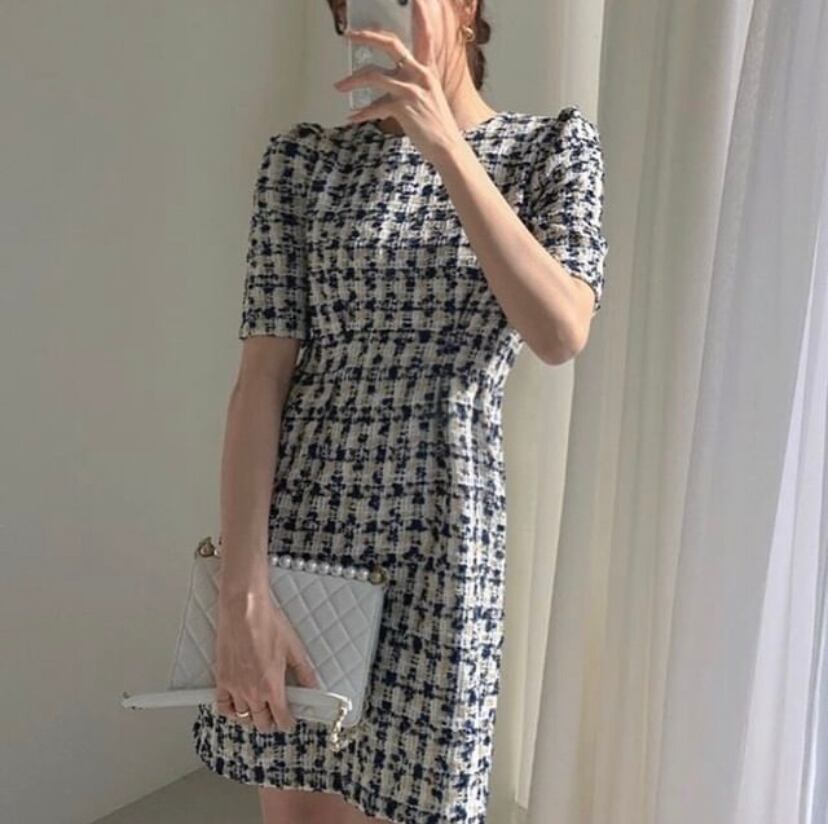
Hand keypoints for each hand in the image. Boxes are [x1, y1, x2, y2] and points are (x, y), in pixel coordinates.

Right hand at [213, 583, 320, 733]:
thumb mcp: (293, 648)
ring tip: (259, 710)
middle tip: (276, 714)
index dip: (288, 723)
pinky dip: (230, 711)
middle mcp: (252, 692)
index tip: (290, 721)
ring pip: (242, 717)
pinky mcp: (221, 679)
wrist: (243, 610)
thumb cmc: (268, 624)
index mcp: (272, 686)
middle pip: (261, 722)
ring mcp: (235, 688)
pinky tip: (237, 706)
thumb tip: (313, 686)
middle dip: (271, 722)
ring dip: (252, 717)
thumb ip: (304, 672)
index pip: (281, 718)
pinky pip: (222, 706)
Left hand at [333, 0, 463, 161]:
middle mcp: (419, 74)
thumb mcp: (429, 98)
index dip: (420, 15)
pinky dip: (361, 113)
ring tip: (339, 86)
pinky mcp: (403, 107)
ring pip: (373, 75)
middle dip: (366, 37)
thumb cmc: (437, 126)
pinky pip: (374, 106)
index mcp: (427, 70)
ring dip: (352, 80)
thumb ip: (411, 85)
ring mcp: (410, 90)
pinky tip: (353, 117)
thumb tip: (385, 86)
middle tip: (348, 35)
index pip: (424, 35)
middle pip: (390, 44)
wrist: (447, 147)